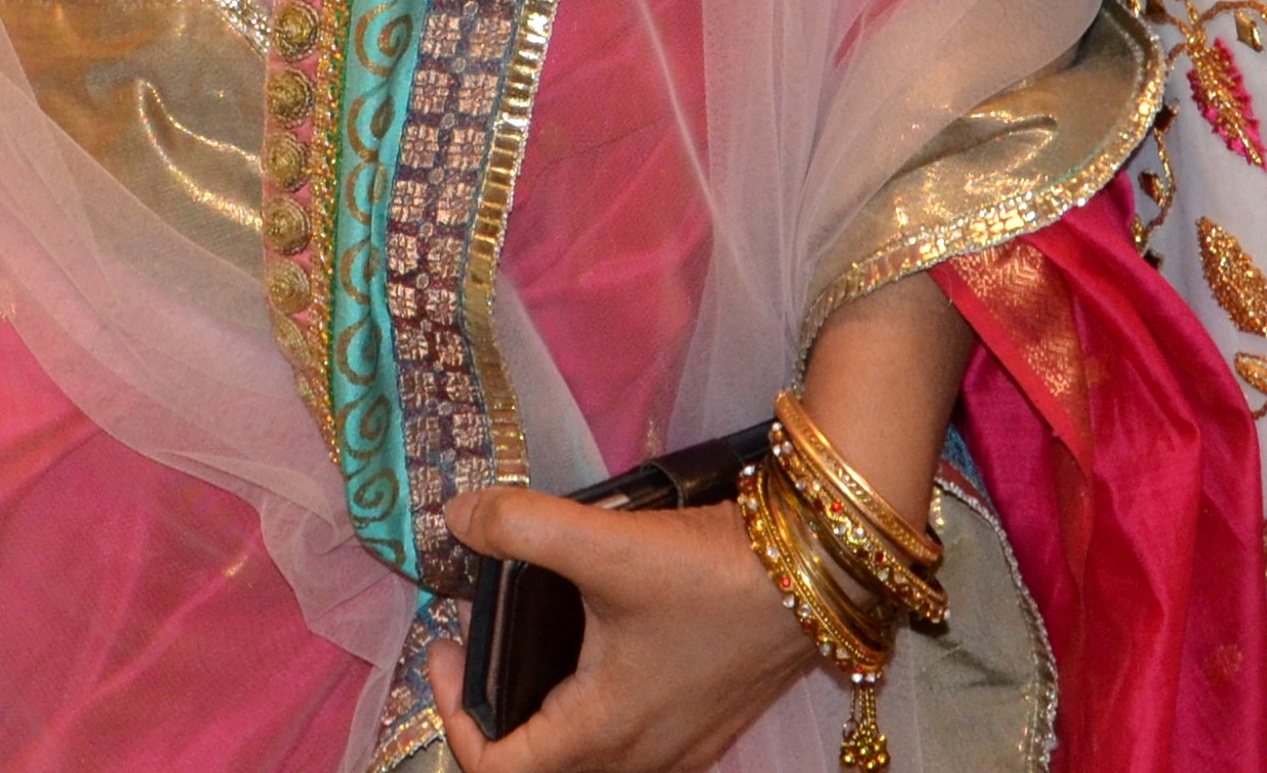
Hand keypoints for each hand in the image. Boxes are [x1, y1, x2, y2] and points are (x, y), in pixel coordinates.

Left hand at [426, 487, 819, 772]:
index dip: (452, 714)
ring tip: (533, 638)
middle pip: (538, 766)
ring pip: (587, 759)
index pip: (495, 769)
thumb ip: (520, 526)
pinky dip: (594, 712)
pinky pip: (630, 744)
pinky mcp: (708, 729)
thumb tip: (458, 519)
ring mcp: (679, 751)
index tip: (448, 647)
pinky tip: (600, 650)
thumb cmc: (710, 574)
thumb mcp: (605, 541)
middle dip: (494, 707)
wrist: (818, 575)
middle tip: (481, 637)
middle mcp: (637, 760)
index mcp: (600, 733)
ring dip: (546, 713)